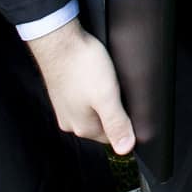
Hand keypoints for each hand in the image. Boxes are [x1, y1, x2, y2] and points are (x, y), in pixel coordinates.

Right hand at [26, 20, 134, 153]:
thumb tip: (125, 150)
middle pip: (102, 124)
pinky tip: (96, 77)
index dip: (126, 123)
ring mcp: (65, 107)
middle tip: (121, 90)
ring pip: (93, 110)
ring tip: (108, 81)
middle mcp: (70, 121)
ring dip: (104, 99)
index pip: (112, 137)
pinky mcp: (63, 92)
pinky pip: (84, 98)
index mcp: (82, 127)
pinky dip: (93, 90)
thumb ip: (117, 123)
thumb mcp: (107, 96)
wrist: (59, 41)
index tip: (132, 105)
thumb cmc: (82, 66)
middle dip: (115, 110)